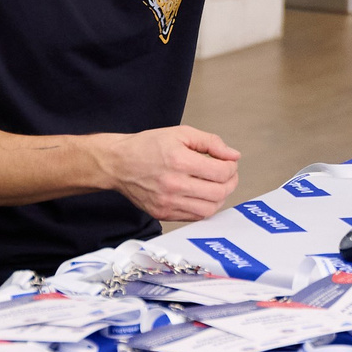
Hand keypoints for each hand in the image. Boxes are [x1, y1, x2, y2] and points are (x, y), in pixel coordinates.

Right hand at [97, 126, 241, 222]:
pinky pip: (194, 217)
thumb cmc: (147, 147)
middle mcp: (174, 184)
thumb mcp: (180, 134)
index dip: (231, 167)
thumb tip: (233, 155)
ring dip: (219, 198)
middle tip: (228, 175)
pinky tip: (201, 195)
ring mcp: (168, 203)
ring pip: (209, 209)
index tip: (229, 163)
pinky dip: (204, 208)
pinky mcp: (163, 214)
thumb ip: (210, 142)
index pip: (221, 172)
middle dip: (230, 183)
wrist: (118, 163)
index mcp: (179, 161)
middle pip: (219, 193)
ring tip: (216, 186)